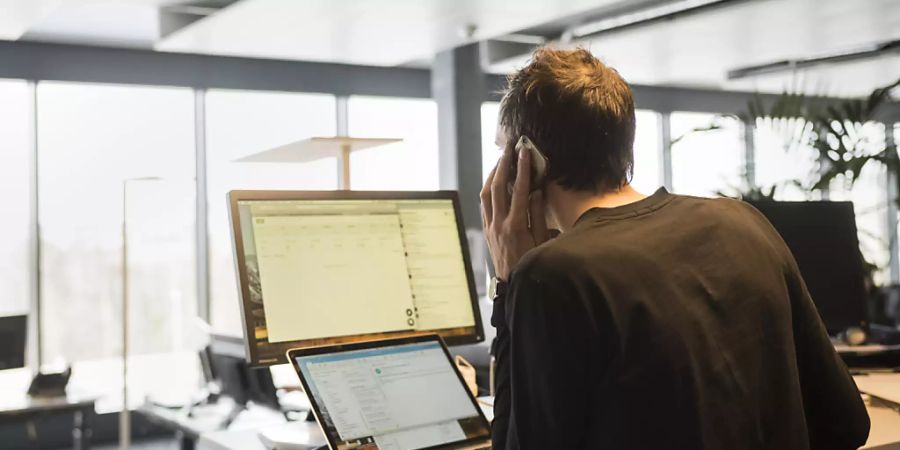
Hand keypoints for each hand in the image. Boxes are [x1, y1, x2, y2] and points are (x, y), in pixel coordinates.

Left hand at [481, 140, 549, 279]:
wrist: (512, 285)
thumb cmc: (532, 264)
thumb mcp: (542, 242)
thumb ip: (537, 215)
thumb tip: (535, 191)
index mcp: (516, 226)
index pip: (518, 190)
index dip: (522, 169)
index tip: (525, 152)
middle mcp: (499, 224)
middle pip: (497, 187)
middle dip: (503, 164)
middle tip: (509, 148)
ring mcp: (490, 227)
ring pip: (486, 194)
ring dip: (493, 175)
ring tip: (501, 160)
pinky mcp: (486, 230)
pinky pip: (484, 205)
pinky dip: (488, 189)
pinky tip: (494, 182)